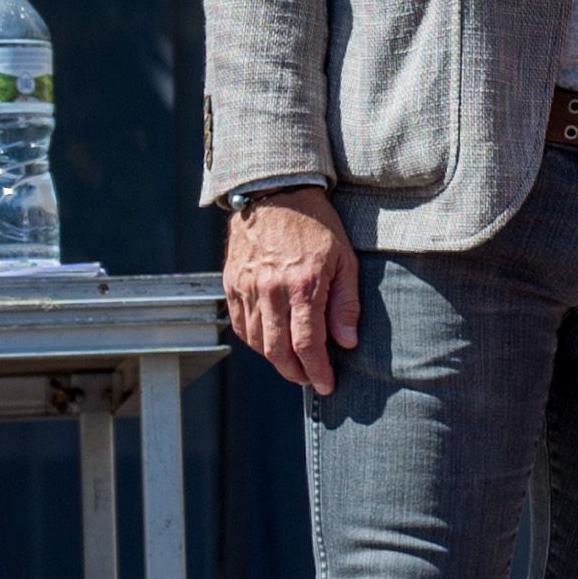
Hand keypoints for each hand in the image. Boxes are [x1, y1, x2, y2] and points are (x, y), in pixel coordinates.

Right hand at [225, 188, 361, 396]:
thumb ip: (345, 304)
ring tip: (293, 364)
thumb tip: (347, 342)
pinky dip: (254, 341)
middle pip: (277, 349)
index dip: (316, 370)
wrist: (275, 193)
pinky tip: (270, 342)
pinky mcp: (230, 283)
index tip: (325, 385)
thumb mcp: (345, 260)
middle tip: (309, 380)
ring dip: (275, 359)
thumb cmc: (317, 226)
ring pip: (256, 341)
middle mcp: (270, 289)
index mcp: (303, 284)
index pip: (307, 342)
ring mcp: (246, 286)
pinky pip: (240, 324)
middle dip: (295, 372)